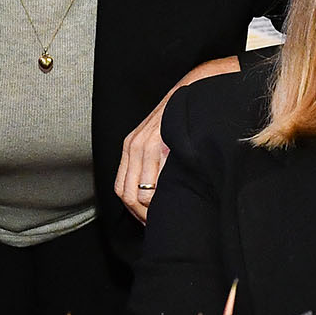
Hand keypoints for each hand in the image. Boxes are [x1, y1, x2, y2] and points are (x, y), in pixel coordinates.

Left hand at [114, 56, 239, 221]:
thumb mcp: (159, 139)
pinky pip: (155, 178)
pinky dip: (162, 194)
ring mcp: (144, 145)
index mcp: (130, 148)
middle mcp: (133, 147)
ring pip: (141, 192)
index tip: (148, 221)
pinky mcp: (159, 143)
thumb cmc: (180, 117)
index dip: (133, 211)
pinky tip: (174, 198)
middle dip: (142, 215)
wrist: (194, 89)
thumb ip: (152, 163)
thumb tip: (154, 194)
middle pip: (127, 195)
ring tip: (168, 215)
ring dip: (154, 209)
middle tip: (158, 224)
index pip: (122, 189)